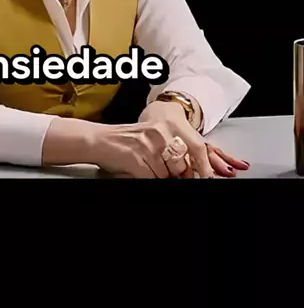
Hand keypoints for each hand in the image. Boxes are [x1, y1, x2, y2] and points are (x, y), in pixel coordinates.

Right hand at [88, 100, 248, 178]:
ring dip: (158, 176)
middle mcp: (161, 134)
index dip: (205, 166)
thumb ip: (170, 149)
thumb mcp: (151, 139)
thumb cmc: (125, 142)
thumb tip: (188, 170)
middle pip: (182, 166)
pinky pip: (153, 180)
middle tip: (161, 169)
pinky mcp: (139, 160)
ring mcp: (150, 147)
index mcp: (167, 127)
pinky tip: (138, 170)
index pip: (196, 148)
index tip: (208, 177)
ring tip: (143, 165)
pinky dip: (147, 179)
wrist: (99, 139)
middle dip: (176, 175)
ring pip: (167, 176)